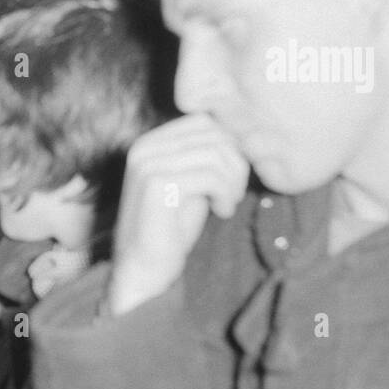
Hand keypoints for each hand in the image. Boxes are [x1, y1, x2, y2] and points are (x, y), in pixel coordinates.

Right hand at [108, 114, 249, 315]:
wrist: (144, 269)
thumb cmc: (171, 228)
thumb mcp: (192, 182)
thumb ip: (207, 155)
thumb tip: (244, 135)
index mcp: (150, 141)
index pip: (205, 120)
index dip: (229, 146)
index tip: (232, 178)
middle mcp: (144, 147)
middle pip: (213, 132)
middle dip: (235, 162)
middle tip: (234, 193)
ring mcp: (147, 164)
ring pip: (215, 152)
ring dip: (233, 181)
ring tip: (228, 203)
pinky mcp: (156, 184)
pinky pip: (210, 176)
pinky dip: (225, 194)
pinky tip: (221, 212)